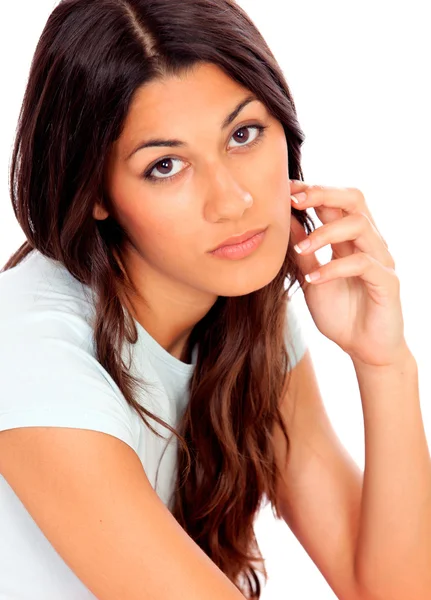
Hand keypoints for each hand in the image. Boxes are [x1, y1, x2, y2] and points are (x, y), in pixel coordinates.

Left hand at [289, 180, 407, 366]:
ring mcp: (380, 259)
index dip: (312, 190)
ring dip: (325, 233)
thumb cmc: (340, 314)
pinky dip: (334, 268)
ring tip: (300, 248)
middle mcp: (368, 243)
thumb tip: (286, 221)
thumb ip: (303, 251)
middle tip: (294, 200)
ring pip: (359, 225)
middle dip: (322, 194)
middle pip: (354, 200)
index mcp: (350, 239)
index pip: (335, 202)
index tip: (285, 189)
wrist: (363, 349)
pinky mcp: (387, 281)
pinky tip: (313, 278)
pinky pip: (362, 264)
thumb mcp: (311, 278)